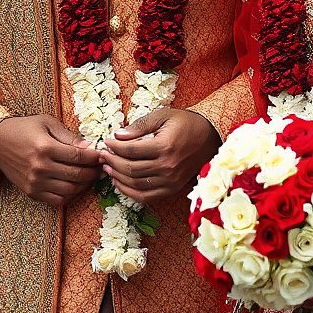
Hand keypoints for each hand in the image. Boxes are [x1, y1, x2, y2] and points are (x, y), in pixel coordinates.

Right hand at [0, 115, 104, 206]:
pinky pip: (56, 200)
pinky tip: (75, 185)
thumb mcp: (47, 123)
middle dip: (93, 172)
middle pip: (76, 175)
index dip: (94, 157)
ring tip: (90, 175)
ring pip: (69, 190)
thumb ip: (69, 136)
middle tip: (100, 166)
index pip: (78, 157)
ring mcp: (34, 183)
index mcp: (45, 148)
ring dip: (84, 185)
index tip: (102, 155)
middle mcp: (40, 168)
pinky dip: (69, 195)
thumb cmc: (24, 128)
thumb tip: (90, 147)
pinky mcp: (30, 192)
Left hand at [101, 108, 219, 204]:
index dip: (115, 147)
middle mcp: (168, 166)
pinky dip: (129, 193)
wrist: (209, 137)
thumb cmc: (186, 123)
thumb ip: (141, 125)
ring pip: (136, 184)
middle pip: (131, 169)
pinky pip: (146, 197)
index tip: (107, 142)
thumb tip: (118, 135)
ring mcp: (170, 181)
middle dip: (112, 162)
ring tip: (108, 169)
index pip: (131, 150)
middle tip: (103, 156)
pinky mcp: (172, 189)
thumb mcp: (164, 115)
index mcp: (165, 146)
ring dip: (118, 177)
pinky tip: (120, 183)